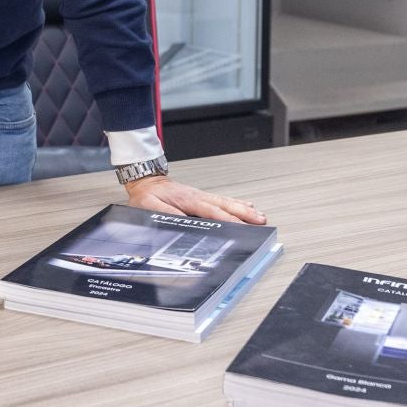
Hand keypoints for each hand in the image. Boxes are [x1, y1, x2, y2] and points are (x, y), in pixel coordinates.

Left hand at [123, 175, 264, 223]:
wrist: (146, 180)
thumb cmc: (147, 194)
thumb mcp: (149, 206)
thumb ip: (166, 213)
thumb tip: (183, 221)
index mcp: (188, 200)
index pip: (212, 211)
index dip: (228, 219)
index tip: (242, 226)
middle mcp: (198, 197)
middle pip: (225, 206)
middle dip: (244, 214)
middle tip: (260, 221)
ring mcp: (201, 196)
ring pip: (226, 202)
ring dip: (244, 209)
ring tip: (259, 216)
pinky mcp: (201, 197)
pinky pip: (222, 200)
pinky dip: (236, 203)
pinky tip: (245, 206)